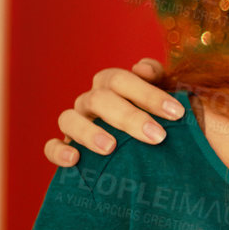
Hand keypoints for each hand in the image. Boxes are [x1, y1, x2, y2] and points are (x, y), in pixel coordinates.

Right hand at [43, 58, 182, 166]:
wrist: (155, 162)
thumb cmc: (162, 126)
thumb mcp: (168, 105)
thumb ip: (161, 81)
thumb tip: (142, 67)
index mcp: (115, 86)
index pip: (124, 80)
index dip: (149, 93)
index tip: (178, 113)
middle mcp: (92, 101)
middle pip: (100, 98)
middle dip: (130, 116)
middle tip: (157, 136)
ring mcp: (76, 124)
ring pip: (69, 118)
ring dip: (89, 132)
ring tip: (110, 147)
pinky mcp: (65, 148)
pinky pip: (51, 147)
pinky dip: (58, 151)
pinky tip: (75, 159)